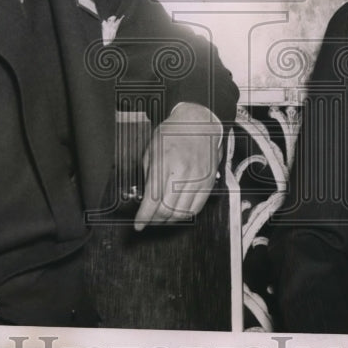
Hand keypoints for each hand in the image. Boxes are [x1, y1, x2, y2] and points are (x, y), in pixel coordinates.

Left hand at [133, 102, 223, 230]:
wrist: (198, 123)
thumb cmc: (173, 132)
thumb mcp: (152, 149)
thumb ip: (148, 174)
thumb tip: (145, 197)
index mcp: (164, 162)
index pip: (152, 199)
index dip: (144, 217)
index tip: (139, 224)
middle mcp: (182, 172)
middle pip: (167, 209)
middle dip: (155, 220)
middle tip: (149, 220)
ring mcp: (197, 178)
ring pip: (182, 212)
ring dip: (169, 220)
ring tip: (162, 218)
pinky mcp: (208, 182)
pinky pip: (196, 208)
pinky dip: (185, 215)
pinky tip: (177, 212)